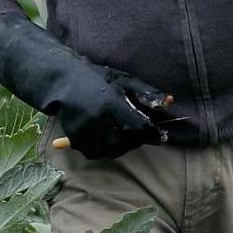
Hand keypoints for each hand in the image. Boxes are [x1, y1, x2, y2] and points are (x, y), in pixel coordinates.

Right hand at [0, 15, 173, 158]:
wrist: (63, 83)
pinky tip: (110, 137)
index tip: (161, 135)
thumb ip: (148, 93)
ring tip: (125, 133)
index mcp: (112, 103)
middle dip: (140, 139)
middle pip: (129, 141)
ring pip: (115, 150)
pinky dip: (108, 149)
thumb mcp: (125, 80)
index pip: (140, 127)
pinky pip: (99, 153)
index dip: (154, 134)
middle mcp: (98, 119)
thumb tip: (170, 102)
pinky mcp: (77, 140)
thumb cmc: (98, 79)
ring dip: (125, 145)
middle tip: (142, 132)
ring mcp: (86, 131)